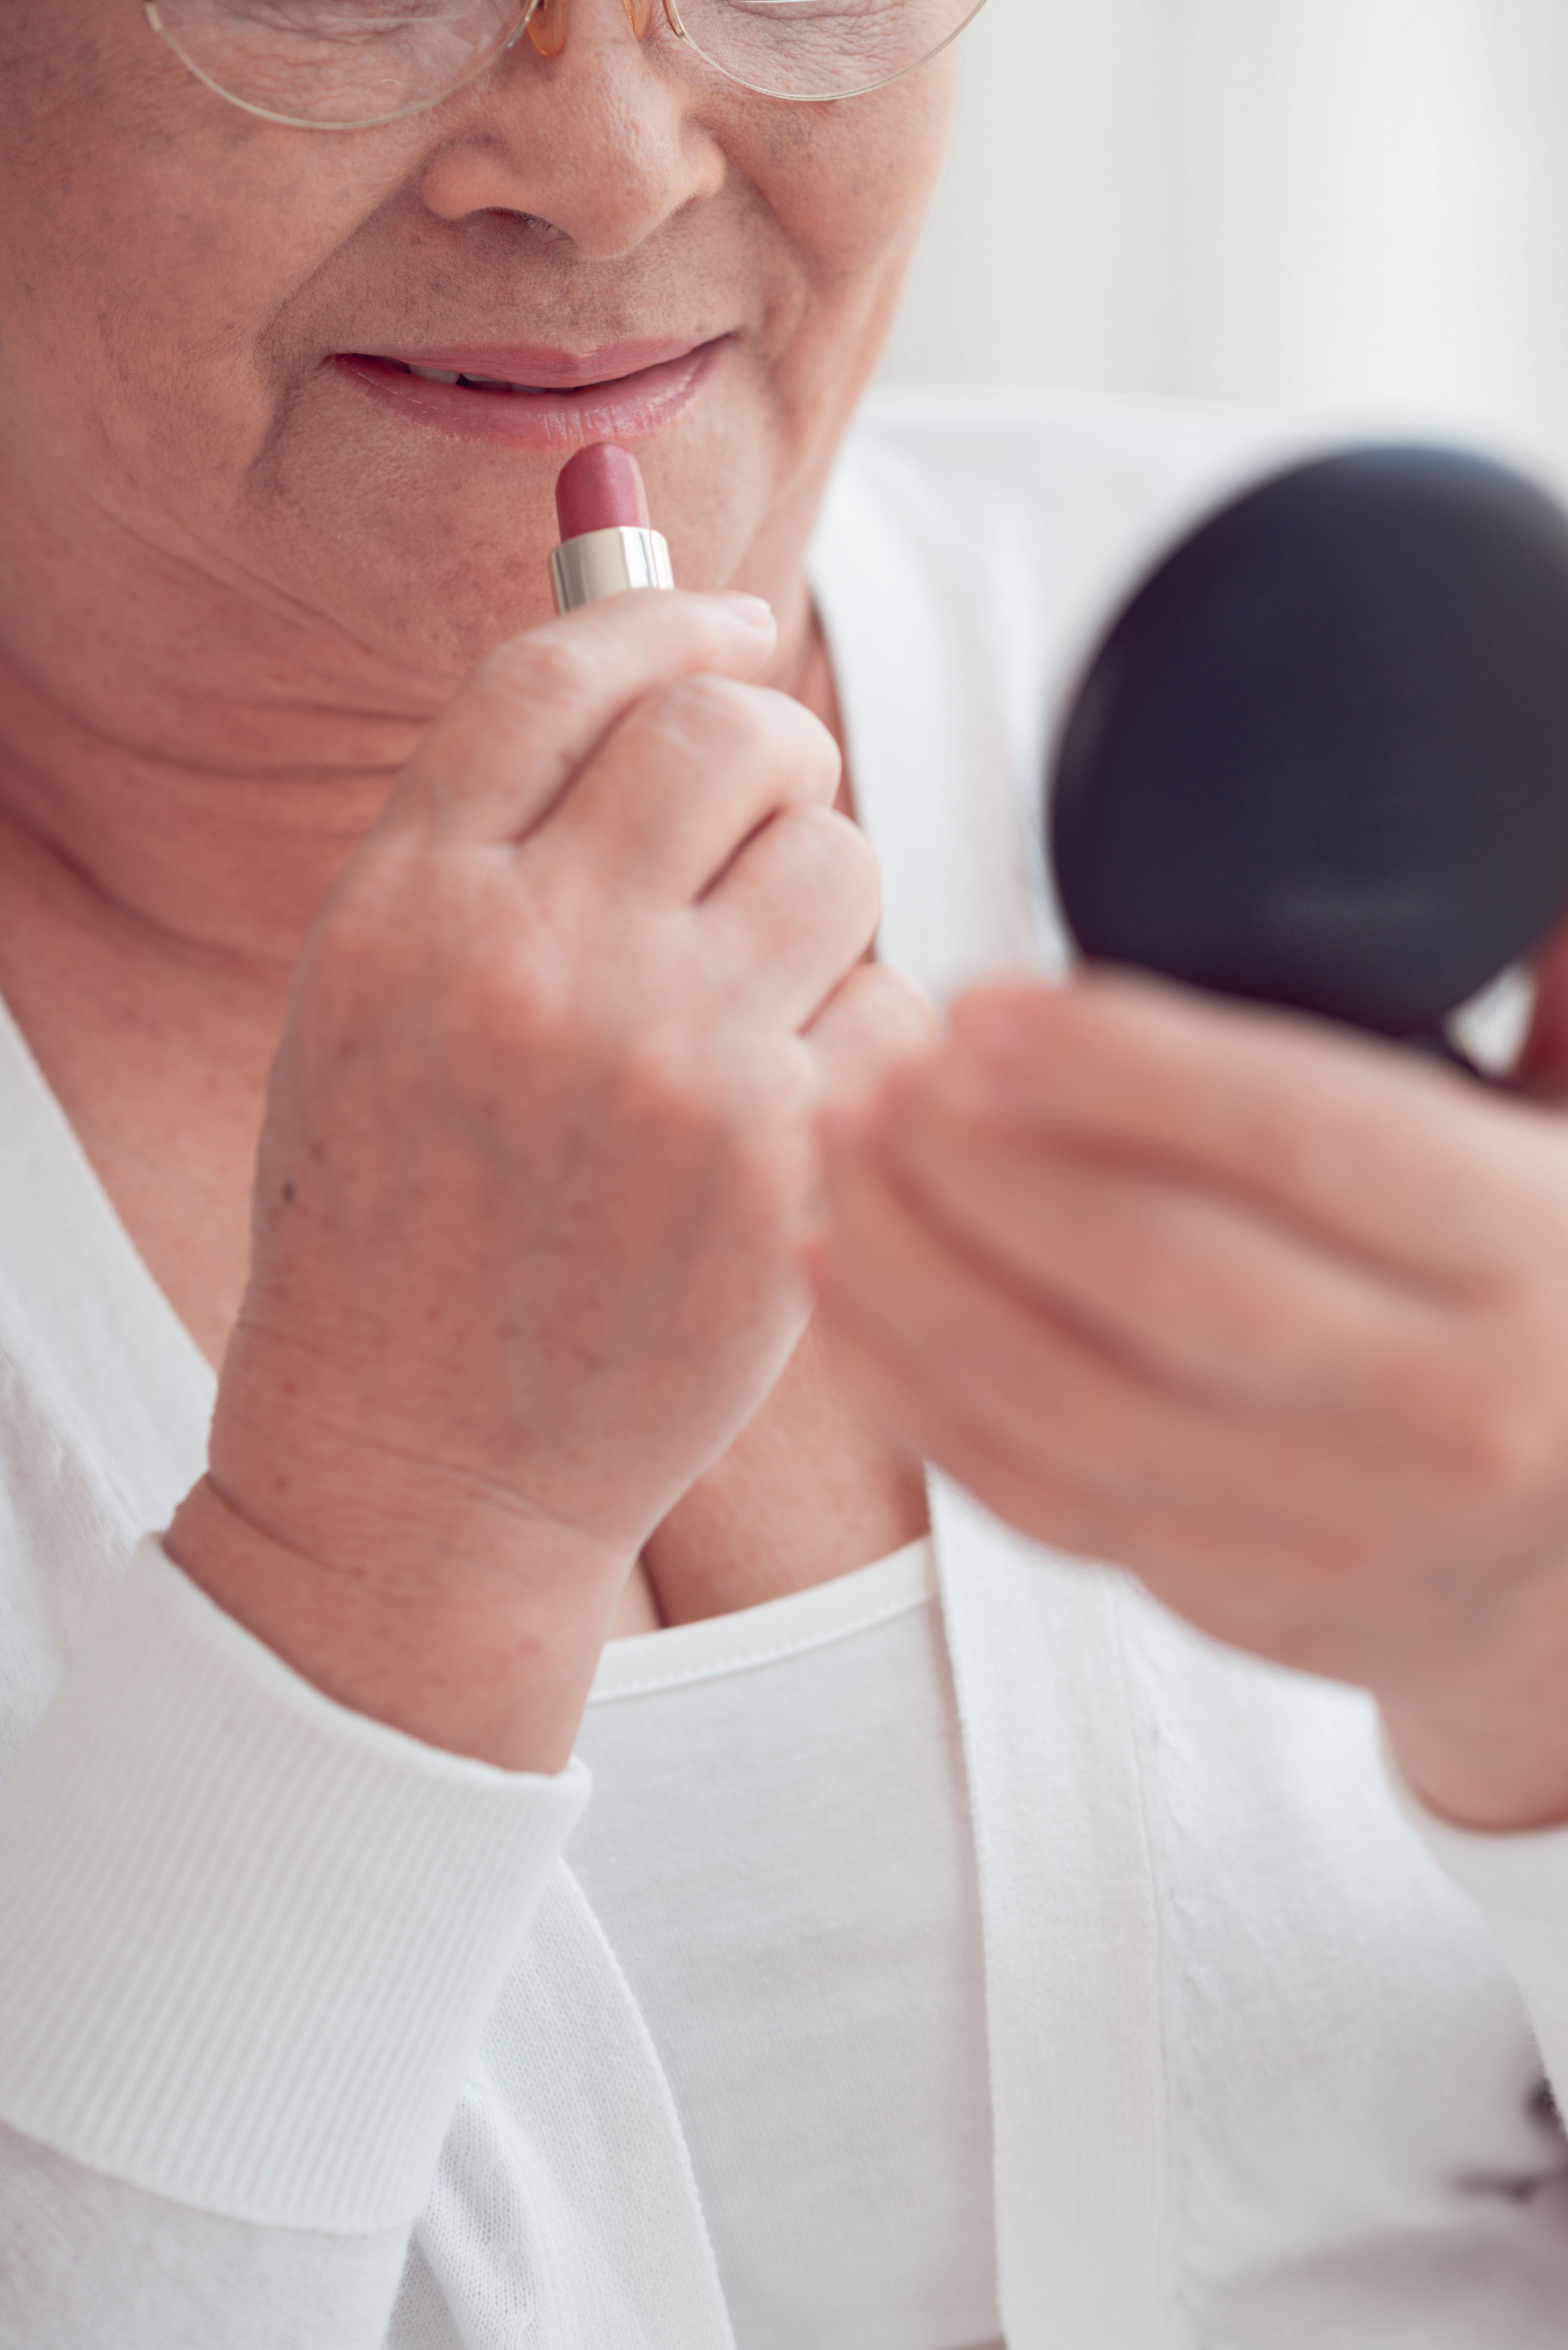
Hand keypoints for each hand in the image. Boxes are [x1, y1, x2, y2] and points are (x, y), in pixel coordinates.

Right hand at [170, 588, 911, 1767]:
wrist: (421, 1453)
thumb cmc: (398, 1216)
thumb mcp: (373, 999)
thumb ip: (491, 838)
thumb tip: (664, 660)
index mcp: (409, 902)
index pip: (563, 675)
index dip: (666, 616)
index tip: (736, 621)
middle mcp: (536, 958)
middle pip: (728, 732)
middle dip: (774, 753)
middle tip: (767, 818)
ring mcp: (667, 1060)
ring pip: (837, 855)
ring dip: (821, 903)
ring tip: (758, 998)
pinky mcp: (779, 1161)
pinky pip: (896, 1000)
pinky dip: (866, 1039)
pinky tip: (795, 1110)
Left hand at [813, 966, 1567, 1830]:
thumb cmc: (1558, 1287)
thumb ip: (1533, 993)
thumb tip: (1485, 848)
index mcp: (1535, 1251)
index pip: (1303, 1139)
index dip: (1121, 1069)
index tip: (979, 1006)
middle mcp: (1445, 1407)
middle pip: (1161, 1275)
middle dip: (981, 1168)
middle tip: (870, 1076)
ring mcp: (1340, 1526)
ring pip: (1072, 1403)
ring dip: (919, 1278)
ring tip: (832, 1162)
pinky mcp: (1243, 1600)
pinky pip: (1047, 1504)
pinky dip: (925, 1401)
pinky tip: (849, 1301)